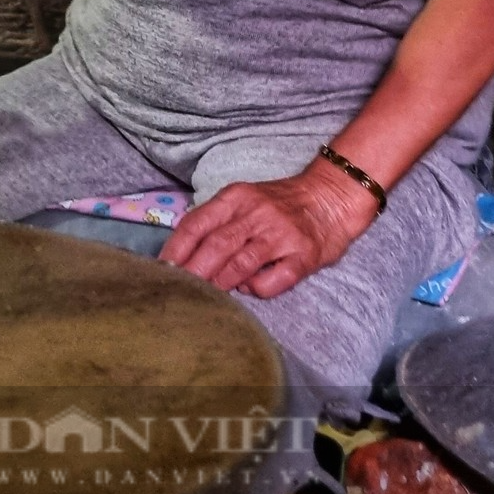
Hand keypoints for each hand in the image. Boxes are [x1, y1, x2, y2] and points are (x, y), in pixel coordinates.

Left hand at [157, 160, 378, 297]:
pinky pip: (274, 279)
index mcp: (237, 197)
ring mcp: (282, 234)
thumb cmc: (280, 203)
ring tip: (207, 296)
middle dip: (193, 270)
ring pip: (241, 263)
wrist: (332, 197)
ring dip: (220, 282)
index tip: (161, 268)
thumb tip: (187, 256)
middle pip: (216, 245)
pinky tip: (249, 289)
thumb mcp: (244, 200)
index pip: (197, 223)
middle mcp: (258, 213)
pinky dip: (257, 289)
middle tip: (177, 290)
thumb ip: (218, 222)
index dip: (176, 248)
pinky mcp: (304, 255)